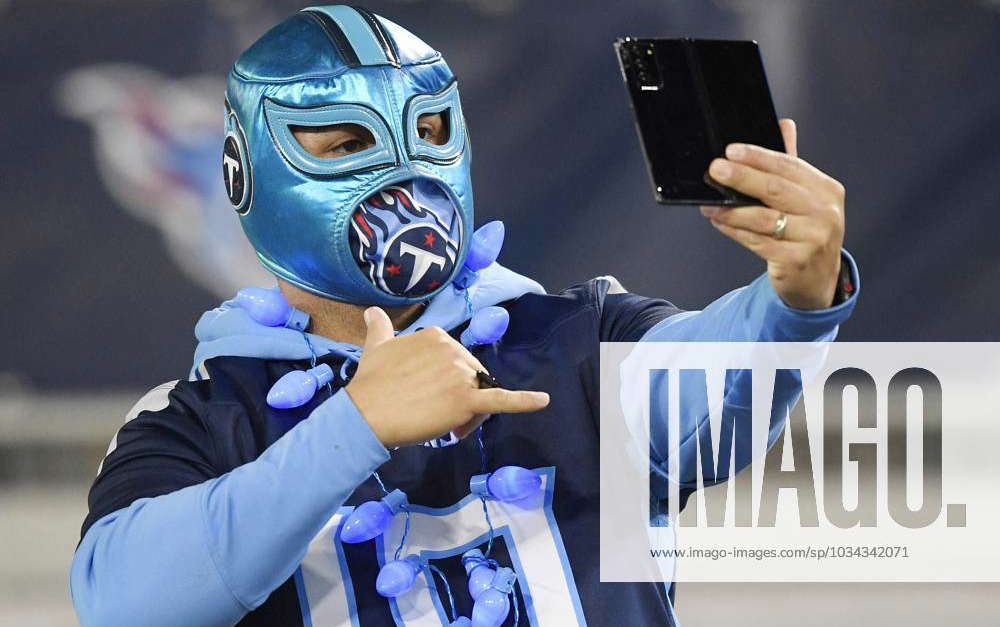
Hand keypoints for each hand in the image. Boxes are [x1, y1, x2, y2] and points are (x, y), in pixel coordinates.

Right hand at [345, 307, 549, 446]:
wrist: (366, 413)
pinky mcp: (468, 400)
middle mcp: (454, 350)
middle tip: (433, 417)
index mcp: (437, 336)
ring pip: (480, 396)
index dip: (445, 383)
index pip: (457, 362)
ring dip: (468, 415)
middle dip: (458, 400)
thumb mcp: (377, 347)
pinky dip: (524, 401)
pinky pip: (501, 399)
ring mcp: (462, 374)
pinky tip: (543, 400)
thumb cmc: (371, 383)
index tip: (426, 397)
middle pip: (471, 379)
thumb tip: (371, 311)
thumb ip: (379, 328)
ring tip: (446, 427)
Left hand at [700, 119, 844, 309]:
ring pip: (764, 218)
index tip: (731, 150)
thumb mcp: (806, 198)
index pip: (789, 166)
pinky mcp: (797, 260)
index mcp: (826, 189)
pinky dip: (735, 231)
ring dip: (732, 209)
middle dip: (742, 177)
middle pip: (776, 190)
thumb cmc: (806, 233)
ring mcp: (814, 238)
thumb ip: (791, 166)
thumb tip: (783, 125)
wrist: (817, 279)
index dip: (759, 157)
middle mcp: (825, 212)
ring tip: (709, 202)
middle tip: (716, 170)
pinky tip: (719, 222)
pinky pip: (758, 242)